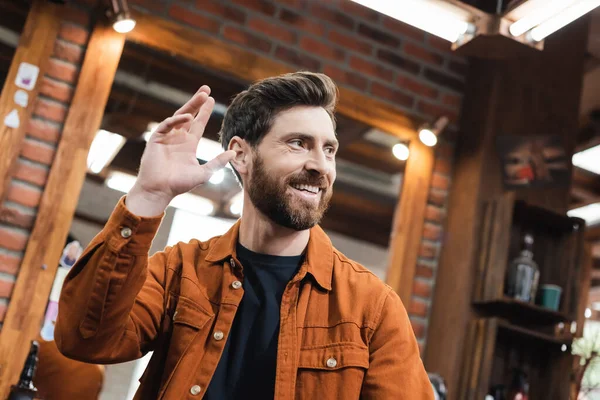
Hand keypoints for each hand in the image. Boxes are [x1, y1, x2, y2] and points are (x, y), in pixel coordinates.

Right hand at [126, 86, 234, 216]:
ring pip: (179, 116)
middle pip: (189, 115)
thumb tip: (233, 153)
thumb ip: (217, 162)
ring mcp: (167, 137)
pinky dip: (177, 120)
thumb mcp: (204, 173)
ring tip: (202, 96)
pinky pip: (167, 125)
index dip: (205, 112)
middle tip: (206, 90)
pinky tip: (188, 117)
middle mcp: (178, 138)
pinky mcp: (156, 139)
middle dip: (197, 102)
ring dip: (190, 106)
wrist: (159, 191)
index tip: (212, 99)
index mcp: (188, 144)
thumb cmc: (179, 184)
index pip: (198, 123)